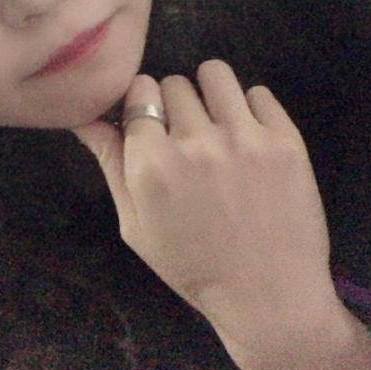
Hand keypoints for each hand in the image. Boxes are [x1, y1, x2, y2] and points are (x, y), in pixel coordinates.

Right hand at [73, 60, 341, 358]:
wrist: (268, 296)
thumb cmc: (192, 267)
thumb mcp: (135, 225)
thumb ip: (112, 164)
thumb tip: (86, 117)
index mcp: (151, 164)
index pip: (139, 92)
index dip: (143, 105)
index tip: (152, 124)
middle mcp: (195, 142)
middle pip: (175, 82)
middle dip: (175, 104)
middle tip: (186, 135)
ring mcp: (244, 137)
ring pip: (216, 73)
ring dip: (210, 92)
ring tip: (218, 122)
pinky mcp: (285, 140)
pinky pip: (259, 93)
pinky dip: (251, 108)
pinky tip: (250, 137)